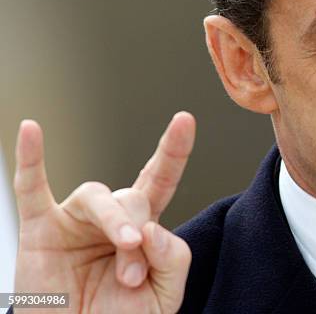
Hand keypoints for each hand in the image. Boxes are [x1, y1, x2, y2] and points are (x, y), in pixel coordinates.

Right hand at [12, 112, 195, 313]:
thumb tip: (151, 227)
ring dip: (114, 222)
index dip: (173, 150)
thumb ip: (173, 258)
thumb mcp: (165, 295)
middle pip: (133, 196)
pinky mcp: (41, 230)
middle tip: (134, 276)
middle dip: (138, 231)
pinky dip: (30, 159)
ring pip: (97, 195)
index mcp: (143, 229)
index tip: (185, 120)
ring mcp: (75, 220)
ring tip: (125, 256)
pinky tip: (30, 130)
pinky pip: (31, 188)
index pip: (161, 180)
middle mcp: (111, 217)